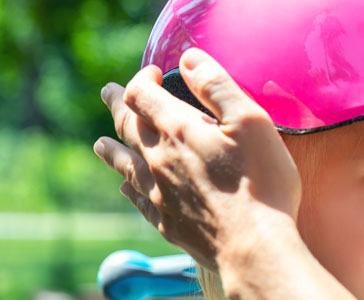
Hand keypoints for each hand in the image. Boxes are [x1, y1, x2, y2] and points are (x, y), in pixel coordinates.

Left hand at [93, 48, 301, 269]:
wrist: (254, 246)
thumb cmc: (261, 182)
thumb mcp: (251, 121)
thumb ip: (217, 86)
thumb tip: (189, 58)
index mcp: (178, 130)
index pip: (143, 94)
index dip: (144, 78)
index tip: (154, 72)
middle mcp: (159, 160)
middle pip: (127, 126)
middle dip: (118, 105)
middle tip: (109, 93)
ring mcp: (160, 194)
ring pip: (124, 165)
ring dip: (111, 149)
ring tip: (101, 143)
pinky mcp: (168, 222)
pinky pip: (137, 200)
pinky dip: (128, 188)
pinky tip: (126, 187)